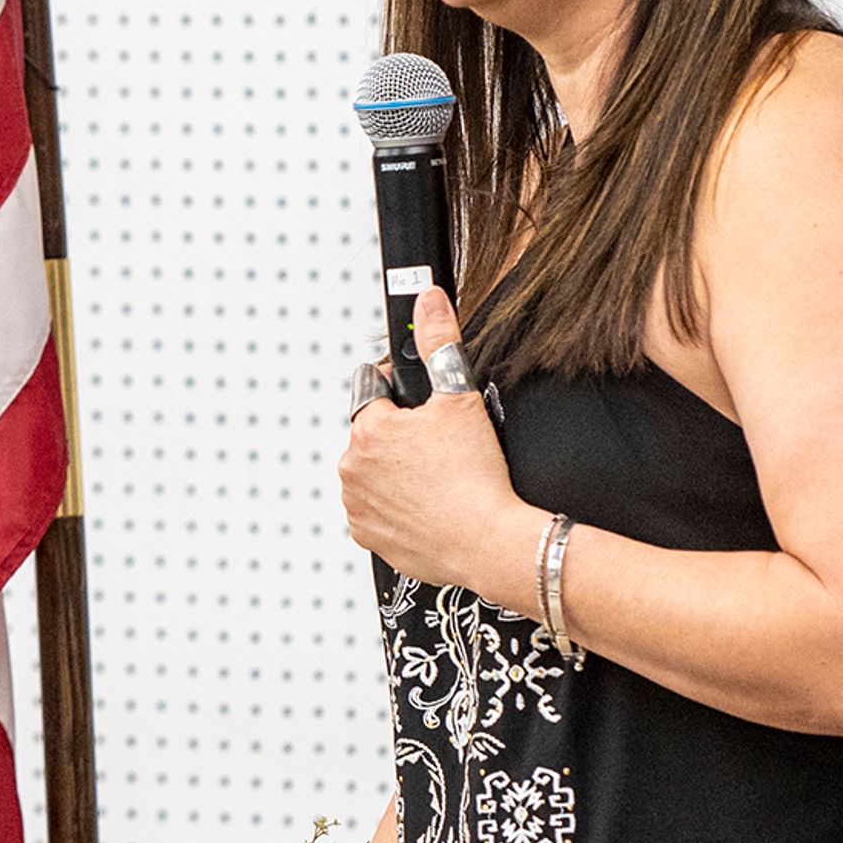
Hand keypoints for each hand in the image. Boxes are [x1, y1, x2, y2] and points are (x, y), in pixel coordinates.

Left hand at [339, 282, 539, 594]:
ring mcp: (358, 507)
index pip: (374, 392)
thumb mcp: (461, 397)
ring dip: (397, 472)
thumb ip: (439, 341)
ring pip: (375, 475)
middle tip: (441, 447)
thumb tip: (427, 299)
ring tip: (438, 478)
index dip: (403, 394)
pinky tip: (429, 506)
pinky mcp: (369, 538)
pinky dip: (398, 508)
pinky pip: (379, 513)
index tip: (426, 406)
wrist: (490, 542)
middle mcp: (352, 469)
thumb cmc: (476, 477)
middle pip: (374, 437)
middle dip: (402, 436)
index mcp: (367, 430)